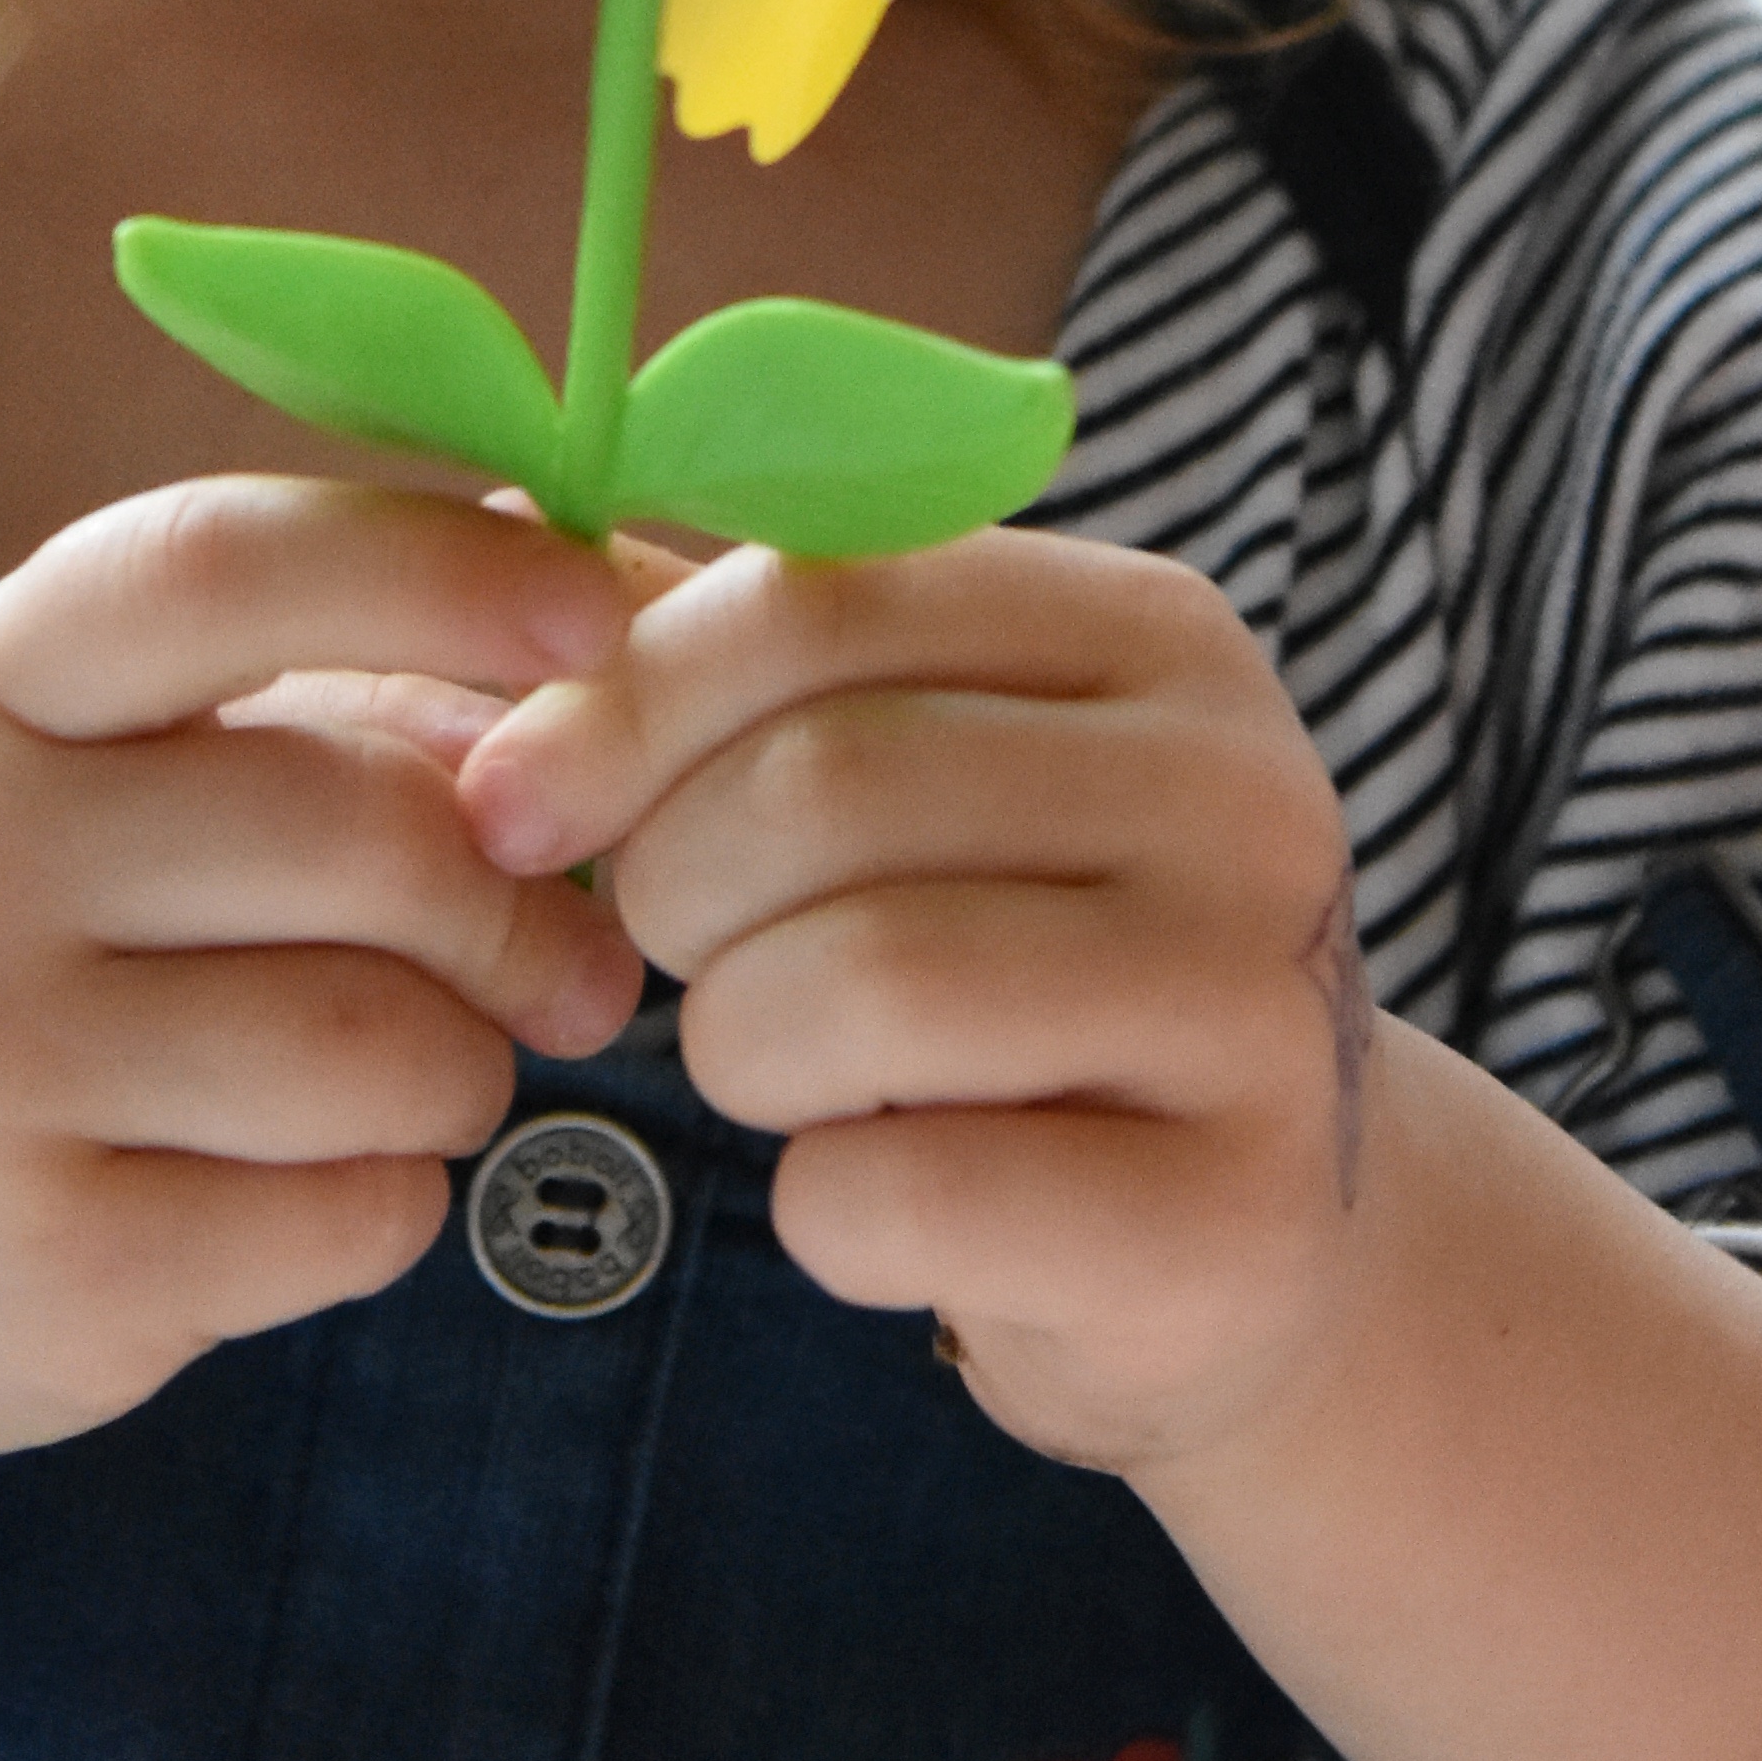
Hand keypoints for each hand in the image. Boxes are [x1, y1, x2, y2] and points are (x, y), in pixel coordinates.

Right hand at [0, 478, 637, 1760]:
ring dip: (465, 1070)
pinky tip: (311, 1191)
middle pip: (370, 834)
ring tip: (412, 1081)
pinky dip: (394, 1204)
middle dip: (515, 908)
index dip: (437, 575)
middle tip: (562, 969)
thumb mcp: (59, 780)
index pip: (224, 563)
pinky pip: (357, 1217)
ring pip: (388, 1046)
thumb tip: (605, 616)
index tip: (600, 612)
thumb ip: (310, 703)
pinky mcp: (51, 1272)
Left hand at [453, 527, 1371, 1475]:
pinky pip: (898, 1196)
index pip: (821, 601)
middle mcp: (1239, 793)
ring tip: (780, 1067)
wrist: (1246, 1238)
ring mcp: (1255, 1009)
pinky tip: (870, 1200)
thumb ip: (729, 652)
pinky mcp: (1223, 1221)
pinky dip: (820, 1210)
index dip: (620, 704)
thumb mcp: (912, 770)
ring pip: (858, 985)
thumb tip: (506, 523)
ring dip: (738, 1047)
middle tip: (691, 961)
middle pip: (824, 792)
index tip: (510, 807)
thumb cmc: (1023, 964)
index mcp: (1154, 632)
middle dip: (674, 895)